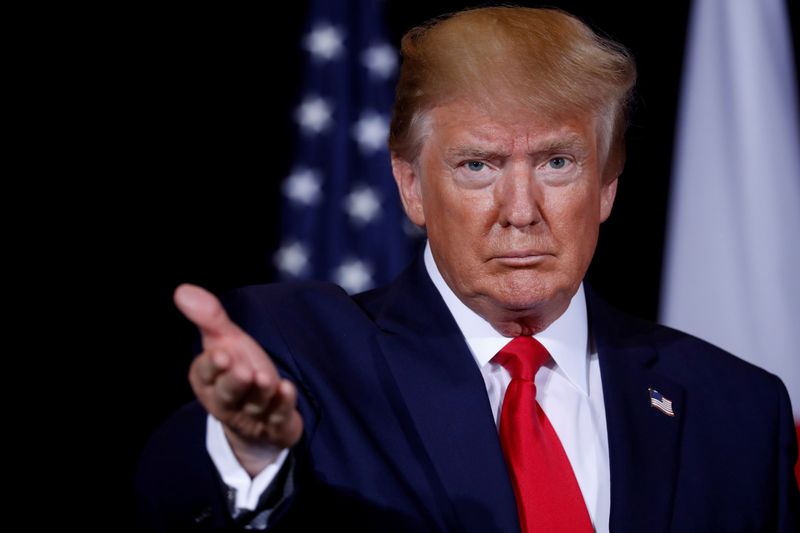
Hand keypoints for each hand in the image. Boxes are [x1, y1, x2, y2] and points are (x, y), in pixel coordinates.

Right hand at [174, 284, 302, 474]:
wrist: (262, 411)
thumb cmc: (239, 368)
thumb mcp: (225, 341)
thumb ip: (208, 318)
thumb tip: (182, 289)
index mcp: (208, 381)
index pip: (205, 374)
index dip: (212, 366)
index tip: (220, 354)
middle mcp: (226, 401)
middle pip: (228, 394)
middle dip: (234, 383)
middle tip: (243, 371)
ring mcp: (252, 415)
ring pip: (255, 405)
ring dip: (261, 392)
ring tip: (266, 378)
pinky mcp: (276, 424)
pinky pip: (279, 417)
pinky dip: (284, 404)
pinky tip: (288, 389)